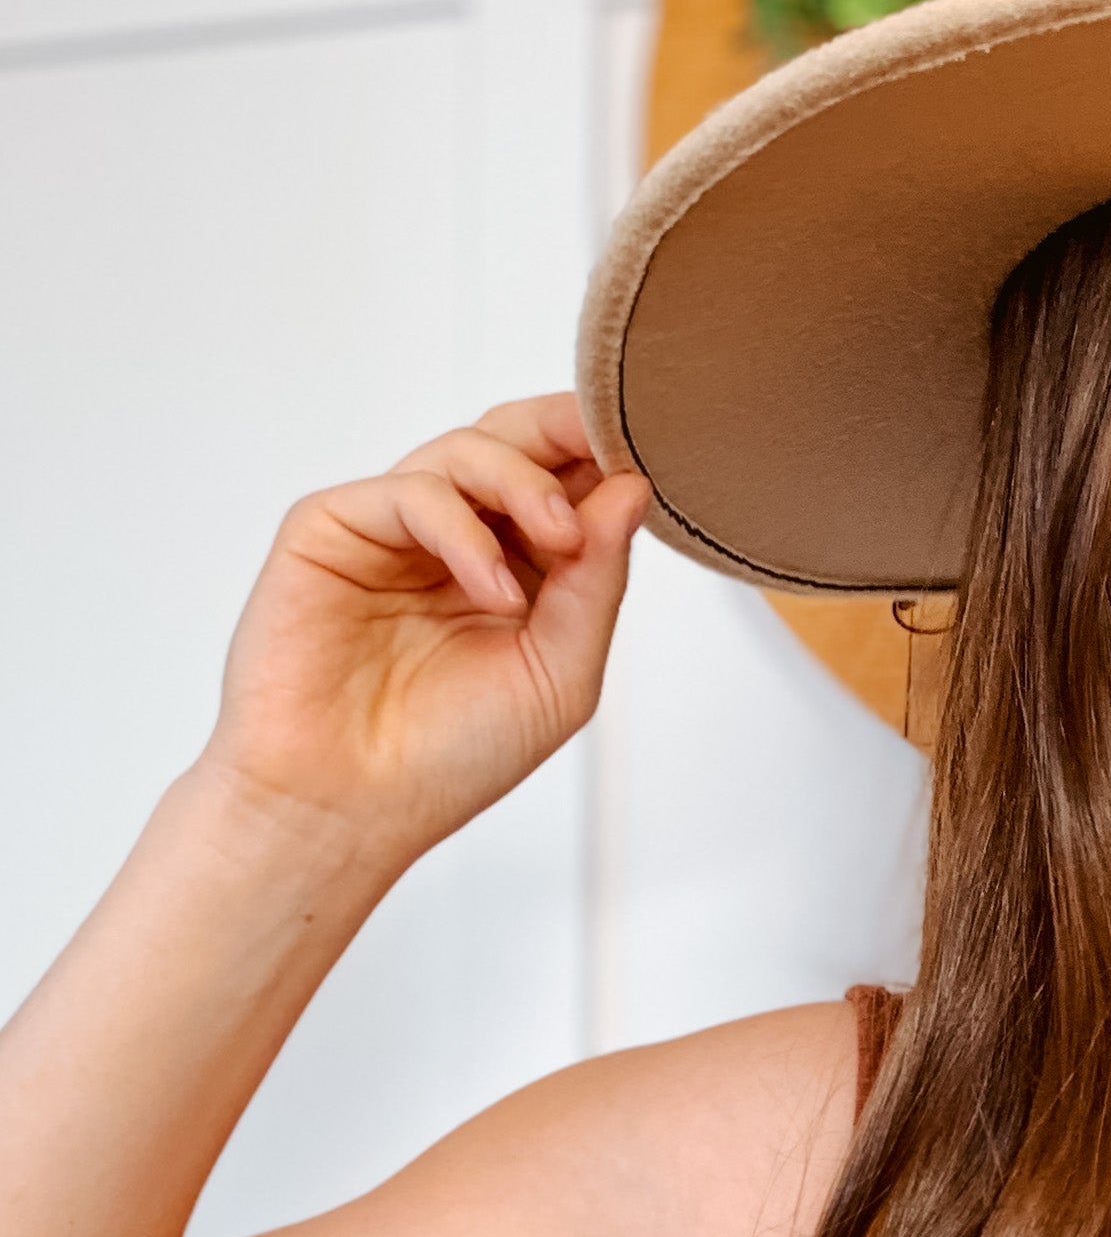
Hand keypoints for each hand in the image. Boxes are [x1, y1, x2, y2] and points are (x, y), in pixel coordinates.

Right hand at [197, 395, 649, 868]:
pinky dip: (463, 529)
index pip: (562, 483)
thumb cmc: (449, 757)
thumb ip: (597, 580)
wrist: (350, 805)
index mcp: (515, 568)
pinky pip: (410, 493)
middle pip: (512, 441)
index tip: (650, 447)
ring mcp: (393, 530)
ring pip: (464, 451)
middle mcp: (455, 539)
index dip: (602, 455)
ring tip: (559, 541)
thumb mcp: (560, 672)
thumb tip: (630, 488)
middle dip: (564, 430)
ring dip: (525, 483)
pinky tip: (493, 589)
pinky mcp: (333, 526)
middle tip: (607, 443)